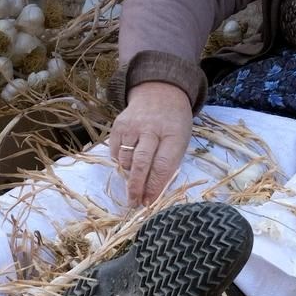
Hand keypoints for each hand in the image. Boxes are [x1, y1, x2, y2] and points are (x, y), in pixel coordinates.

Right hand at [107, 81, 194, 206]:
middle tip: (134, 203)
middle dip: (137, 187)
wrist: (160, 91)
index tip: (149, 202)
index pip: (163, 165)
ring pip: (125, 159)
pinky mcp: (118, 125)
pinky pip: (115, 152)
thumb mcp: (181, 140)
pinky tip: (129, 160)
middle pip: (141, 163)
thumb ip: (169, 164)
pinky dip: (121, 161)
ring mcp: (132, 125)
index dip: (155, 187)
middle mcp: (151, 128)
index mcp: (173, 134)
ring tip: (135, 178)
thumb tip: (151, 193)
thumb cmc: (174, 123)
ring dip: (129, 174)